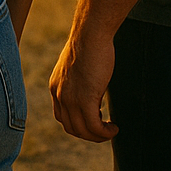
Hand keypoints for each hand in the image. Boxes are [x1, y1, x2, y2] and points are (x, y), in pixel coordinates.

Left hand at [49, 26, 118, 141]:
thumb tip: (93, 91)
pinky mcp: (85, 99)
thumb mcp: (78, 67)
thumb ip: (79, 82)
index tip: (94, 122)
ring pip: (82, 131)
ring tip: (111, 131)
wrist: (91, 34)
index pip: (62, 117)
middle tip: (104, 131)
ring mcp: (70, 98)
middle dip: (89, 134)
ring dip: (98, 136)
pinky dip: (105, 132)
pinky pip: (94, 126)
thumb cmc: (89, 45)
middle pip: (71, 128)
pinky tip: (114, 128)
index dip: (78, 124)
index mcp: (55, 87)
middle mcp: (59, 94)